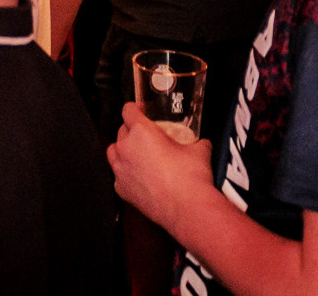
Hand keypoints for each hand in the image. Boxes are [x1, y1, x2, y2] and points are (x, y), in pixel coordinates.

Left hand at [107, 102, 214, 230]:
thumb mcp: (199, 151)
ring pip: (114, 151)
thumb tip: (203, 143)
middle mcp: (126, 148)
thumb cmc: (191, 177)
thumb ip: (197, 143)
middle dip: (133, 130)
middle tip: (147, 136)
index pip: (128, 111)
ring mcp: (121, 169)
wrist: (187, 209)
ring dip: (124, 149)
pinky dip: (126, 173)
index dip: (135, 108)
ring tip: (139, 154)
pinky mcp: (121, 189)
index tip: (142, 109)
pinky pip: (119, 175)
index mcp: (141, 132)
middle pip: (122, 131)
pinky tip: (140, 177)